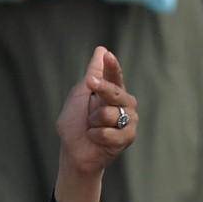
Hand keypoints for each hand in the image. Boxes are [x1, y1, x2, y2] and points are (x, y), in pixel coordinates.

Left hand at [57, 47, 138, 182]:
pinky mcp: (128, 136)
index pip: (115, 75)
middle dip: (101, 89)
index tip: (106, 56)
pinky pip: (111, 132)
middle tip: (90, 85)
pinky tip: (95, 138)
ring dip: (93, 121)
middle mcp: (124, 103)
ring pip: (110, 113)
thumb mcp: (80, 95)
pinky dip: (97, 135)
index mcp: (112, 92)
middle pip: (116, 91)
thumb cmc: (75, 124)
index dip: (112, 66)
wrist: (73, 152)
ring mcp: (129, 119)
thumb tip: (101, 49)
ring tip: (91, 127)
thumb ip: (92, 74)